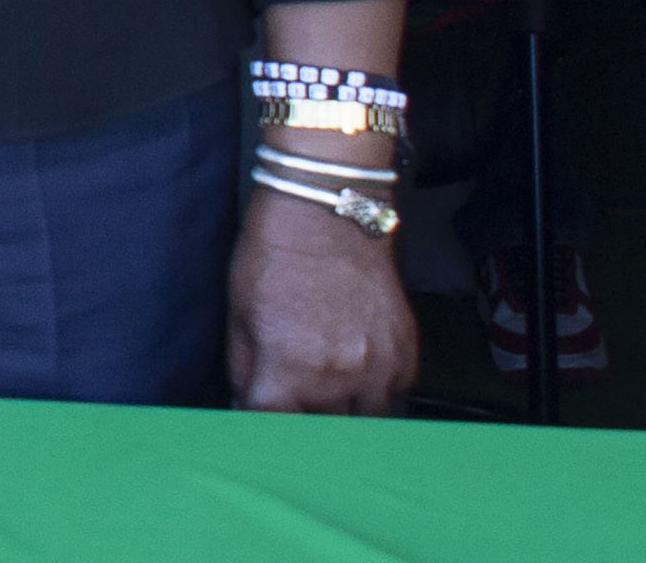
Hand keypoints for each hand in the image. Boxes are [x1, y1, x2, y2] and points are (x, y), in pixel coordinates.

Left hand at [226, 186, 415, 410]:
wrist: (329, 213)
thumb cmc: (277, 253)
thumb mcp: (239, 312)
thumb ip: (244, 367)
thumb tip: (246, 401)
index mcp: (288, 372)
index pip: (276, 430)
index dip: (264, 425)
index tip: (263, 414)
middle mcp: (338, 379)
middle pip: (323, 431)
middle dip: (306, 419)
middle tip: (295, 399)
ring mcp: (378, 369)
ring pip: (366, 422)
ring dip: (346, 412)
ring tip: (328, 387)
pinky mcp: (406, 354)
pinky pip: (395, 394)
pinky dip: (377, 389)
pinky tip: (357, 366)